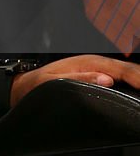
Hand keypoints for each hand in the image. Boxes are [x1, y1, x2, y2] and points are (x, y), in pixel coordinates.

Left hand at [10, 55, 139, 105]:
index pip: (122, 69)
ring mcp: (98, 70)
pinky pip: (120, 79)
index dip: (138, 78)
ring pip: (126, 74)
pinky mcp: (97, 77)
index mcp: (89, 63)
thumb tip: (106, 80)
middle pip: (129, 70)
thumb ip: (79, 79)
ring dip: (138, 81)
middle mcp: (96, 64)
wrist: (26, 85)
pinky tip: (137, 92)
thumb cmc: (39, 84)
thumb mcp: (54, 82)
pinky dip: (132, 84)